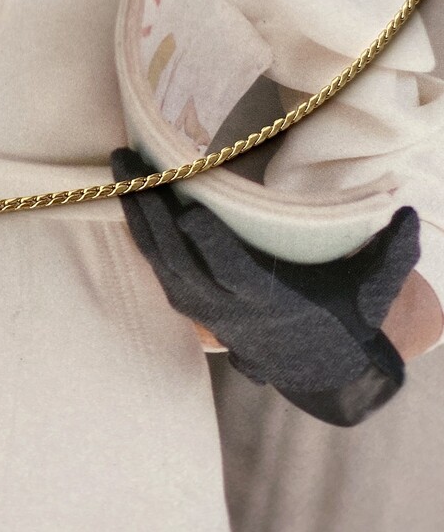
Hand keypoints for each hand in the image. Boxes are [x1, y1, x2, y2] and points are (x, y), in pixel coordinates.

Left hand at [110, 147, 419, 425]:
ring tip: (119, 167)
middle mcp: (225, 306)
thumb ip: (392, 256)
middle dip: (151, 211)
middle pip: (177, 258)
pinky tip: (125, 192)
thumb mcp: (371, 292)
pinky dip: (137, 229)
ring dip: (135, 214)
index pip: (232, 272)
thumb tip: (411, 214)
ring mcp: (199, 306)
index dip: (210, 245)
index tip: (190, 212)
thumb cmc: (342, 316)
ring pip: (157, 259)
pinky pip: (154, 263)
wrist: (312, 367)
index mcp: (268, 301)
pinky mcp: (186, 300)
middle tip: (129, 164)